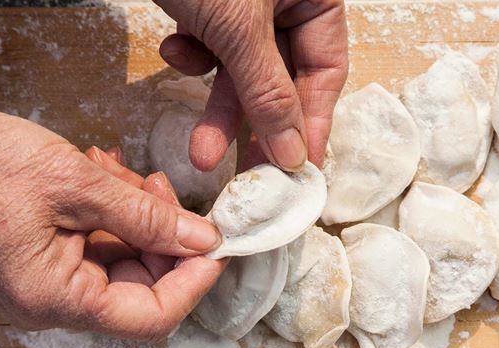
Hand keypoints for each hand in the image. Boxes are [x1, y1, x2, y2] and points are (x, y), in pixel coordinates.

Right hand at [0, 87, 224, 339]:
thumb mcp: (77, 185)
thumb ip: (147, 216)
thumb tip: (204, 240)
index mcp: (57, 300)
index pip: (153, 315)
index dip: (194, 281)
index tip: (220, 242)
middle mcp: (56, 304)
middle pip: (145, 288)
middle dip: (166, 237)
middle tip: (163, 188)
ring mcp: (52, 284)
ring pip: (127, 261)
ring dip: (139, 217)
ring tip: (123, 172)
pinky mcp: (50, 261)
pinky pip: (103, 246)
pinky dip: (116, 214)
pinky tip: (106, 175)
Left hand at [153, 0, 347, 170]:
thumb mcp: (239, 27)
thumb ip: (267, 93)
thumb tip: (294, 155)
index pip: (326, 71)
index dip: (313, 125)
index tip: (299, 172)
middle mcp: (287, 0)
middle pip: (283, 79)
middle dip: (256, 126)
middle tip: (247, 178)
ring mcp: (247, 4)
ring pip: (242, 72)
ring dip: (218, 109)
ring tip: (199, 152)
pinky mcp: (211, 6)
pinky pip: (212, 48)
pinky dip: (192, 58)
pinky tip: (173, 49)